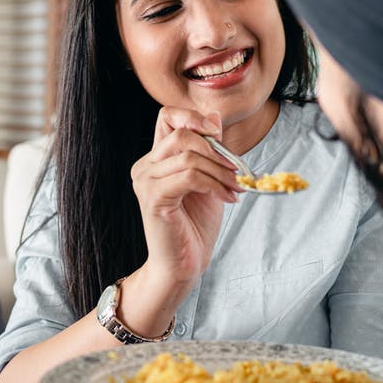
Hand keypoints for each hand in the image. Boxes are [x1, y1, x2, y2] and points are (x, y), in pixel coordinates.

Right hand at [130, 107, 242, 287]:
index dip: (193, 117)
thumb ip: (209, 150)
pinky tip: (227, 198)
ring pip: (188, 155)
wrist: (183, 265)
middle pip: (181, 134)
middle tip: (237, 172)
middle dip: (217, 151)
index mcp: (155, 160)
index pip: (167, 117)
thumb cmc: (194, 226)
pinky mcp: (154, 198)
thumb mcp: (208, 180)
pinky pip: (189, 176)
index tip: (218, 136)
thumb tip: (214, 117)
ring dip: (220, 171)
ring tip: (235, 188)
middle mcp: (144, 167)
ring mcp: (145, 182)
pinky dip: (214, 184)